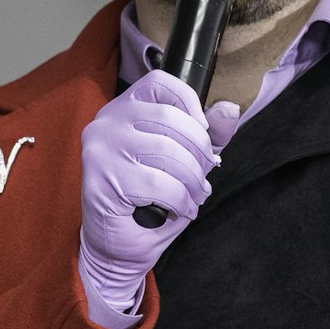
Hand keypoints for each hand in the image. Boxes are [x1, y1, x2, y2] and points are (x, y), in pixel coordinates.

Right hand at [78, 72, 220, 314]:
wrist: (118, 246)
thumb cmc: (151, 200)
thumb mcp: (187, 160)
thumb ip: (208, 134)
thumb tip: (229, 110)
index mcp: (125, 108)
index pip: (161, 82)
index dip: (190, 103)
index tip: (203, 133)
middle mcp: (107, 122)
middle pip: (169, 117)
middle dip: (199, 151)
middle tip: (204, 176)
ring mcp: (100, 149)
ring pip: (166, 151)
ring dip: (192, 180)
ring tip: (195, 195)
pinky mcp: (100, 179)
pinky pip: (157, 183)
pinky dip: (179, 200)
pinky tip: (181, 209)